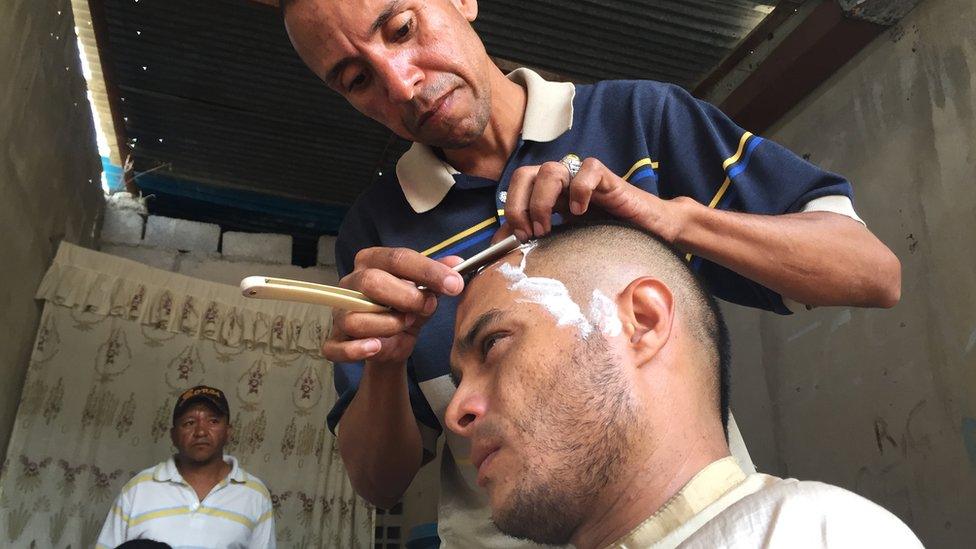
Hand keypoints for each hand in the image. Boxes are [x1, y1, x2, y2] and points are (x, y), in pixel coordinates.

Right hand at [322, 247, 463, 364]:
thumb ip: (438, 277)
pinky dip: (356, 350)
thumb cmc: (405, 309)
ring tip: (404, 326)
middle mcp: (351, 283)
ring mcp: (339, 312)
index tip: (454, 284)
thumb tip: (457, 263)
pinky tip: (376, 348)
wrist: (391, 343)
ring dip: (387, 325)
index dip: (428, 271)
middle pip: (371, 282)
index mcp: (372, 261)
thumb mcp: (425, 292)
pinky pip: (337, 347)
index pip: (398, 258)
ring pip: (355, 317)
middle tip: (426, 308)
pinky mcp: (335, 340)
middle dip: (406, 297)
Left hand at [495, 157, 681, 242]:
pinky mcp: (608, 178)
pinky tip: (581, 212)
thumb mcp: (562, 239)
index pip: (516, 186)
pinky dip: (580, 190)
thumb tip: (499, 243)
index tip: (519, 239)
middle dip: (520, 205)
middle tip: (532, 233)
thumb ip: (534, 236)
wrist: (648, 231)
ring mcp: (583, 177)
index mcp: (548, 193)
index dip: (510, 210)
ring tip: (551, 228)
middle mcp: (562, 181)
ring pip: (551, 169)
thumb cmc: (605, 236)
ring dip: (543, 201)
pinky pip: (587, 168)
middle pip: (525, 173)